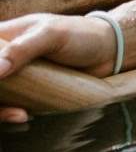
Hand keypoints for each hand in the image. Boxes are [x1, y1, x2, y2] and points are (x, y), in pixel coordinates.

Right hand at [0, 13, 120, 122]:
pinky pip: (9, 106)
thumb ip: (22, 49)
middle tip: (5, 108)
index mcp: (0, 37)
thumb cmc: (79, 35)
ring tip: (20, 115)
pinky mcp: (28, 94)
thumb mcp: (51, 35)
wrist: (109, 53)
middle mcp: (1, 58)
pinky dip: (9, 114)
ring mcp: (14, 78)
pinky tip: (22, 116)